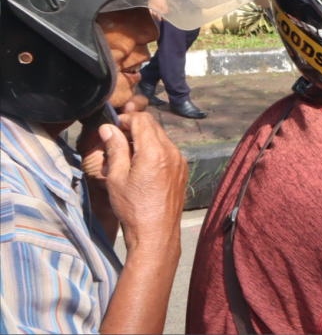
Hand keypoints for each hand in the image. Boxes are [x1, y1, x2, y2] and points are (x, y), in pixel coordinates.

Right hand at [99, 112, 186, 253]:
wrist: (156, 233)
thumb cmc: (133, 208)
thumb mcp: (116, 177)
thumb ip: (115, 148)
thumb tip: (108, 128)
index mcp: (155, 151)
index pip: (142, 119)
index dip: (125, 119)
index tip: (113, 127)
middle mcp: (172, 152)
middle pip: (153, 126)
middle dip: (134, 128)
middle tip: (116, 140)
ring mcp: (180, 160)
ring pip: (161, 138)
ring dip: (144, 139)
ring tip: (126, 155)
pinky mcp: (182, 170)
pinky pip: (167, 151)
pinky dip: (154, 150)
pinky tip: (141, 165)